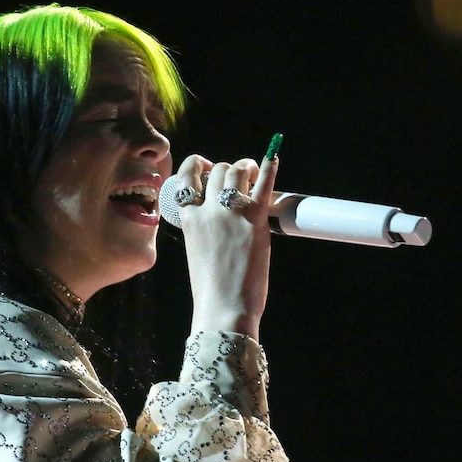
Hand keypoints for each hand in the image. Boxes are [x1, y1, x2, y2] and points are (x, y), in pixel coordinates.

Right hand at [174, 146, 278, 340]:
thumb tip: (219, 212)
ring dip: (246, 168)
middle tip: (239, 180)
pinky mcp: (255, 219)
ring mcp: (231, 213)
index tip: (208, 168)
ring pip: (237, 171)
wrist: (225, 306)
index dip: (198, 165)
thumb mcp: (196, 250)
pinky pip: (264, 183)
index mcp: (188, 219)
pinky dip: (270, 165)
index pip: (187, 176)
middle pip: (218, 171)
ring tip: (253, 173)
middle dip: (229, 170)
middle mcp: (207, 210)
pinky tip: (274, 155)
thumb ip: (203, 227)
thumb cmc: (211, 287)